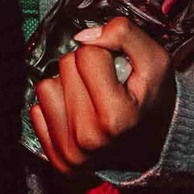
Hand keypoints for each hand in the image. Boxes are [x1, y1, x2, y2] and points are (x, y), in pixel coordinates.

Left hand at [30, 16, 174, 174]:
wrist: (156, 148)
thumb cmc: (152, 101)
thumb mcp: (155, 62)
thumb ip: (125, 35)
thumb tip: (83, 37)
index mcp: (116, 116)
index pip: (87, 54)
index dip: (103, 54)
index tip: (116, 71)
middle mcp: (90, 138)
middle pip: (65, 67)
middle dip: (84, 67)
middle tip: (106, 85)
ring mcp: (72, 152)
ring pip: (46, 86)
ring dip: (67, 86)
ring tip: (92, 99)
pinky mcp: (58, 159)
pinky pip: (37, 109)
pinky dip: (57, 106)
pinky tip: (79, 115)